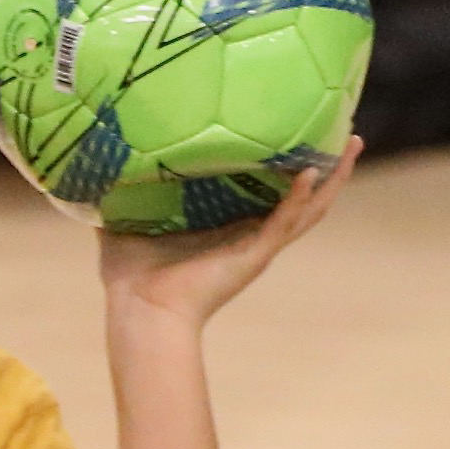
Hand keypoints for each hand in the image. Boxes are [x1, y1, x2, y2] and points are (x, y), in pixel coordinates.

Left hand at [93, 144, 352, 326]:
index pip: (270, 195)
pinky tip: (311, 173)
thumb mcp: (125, 224)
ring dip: (333, 178)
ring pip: (309, 209)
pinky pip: (284, 222)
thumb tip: (97, 164)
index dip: (290, 169)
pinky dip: (299, 198)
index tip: (304, 136)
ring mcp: (257, 247)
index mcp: (229, 230)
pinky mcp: (254, 256)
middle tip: (349, 135)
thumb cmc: (131, 278)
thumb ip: (121, 196)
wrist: (139, 314)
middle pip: (304, 198)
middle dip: (329, 168)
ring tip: (352, 145)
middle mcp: (250, 237)